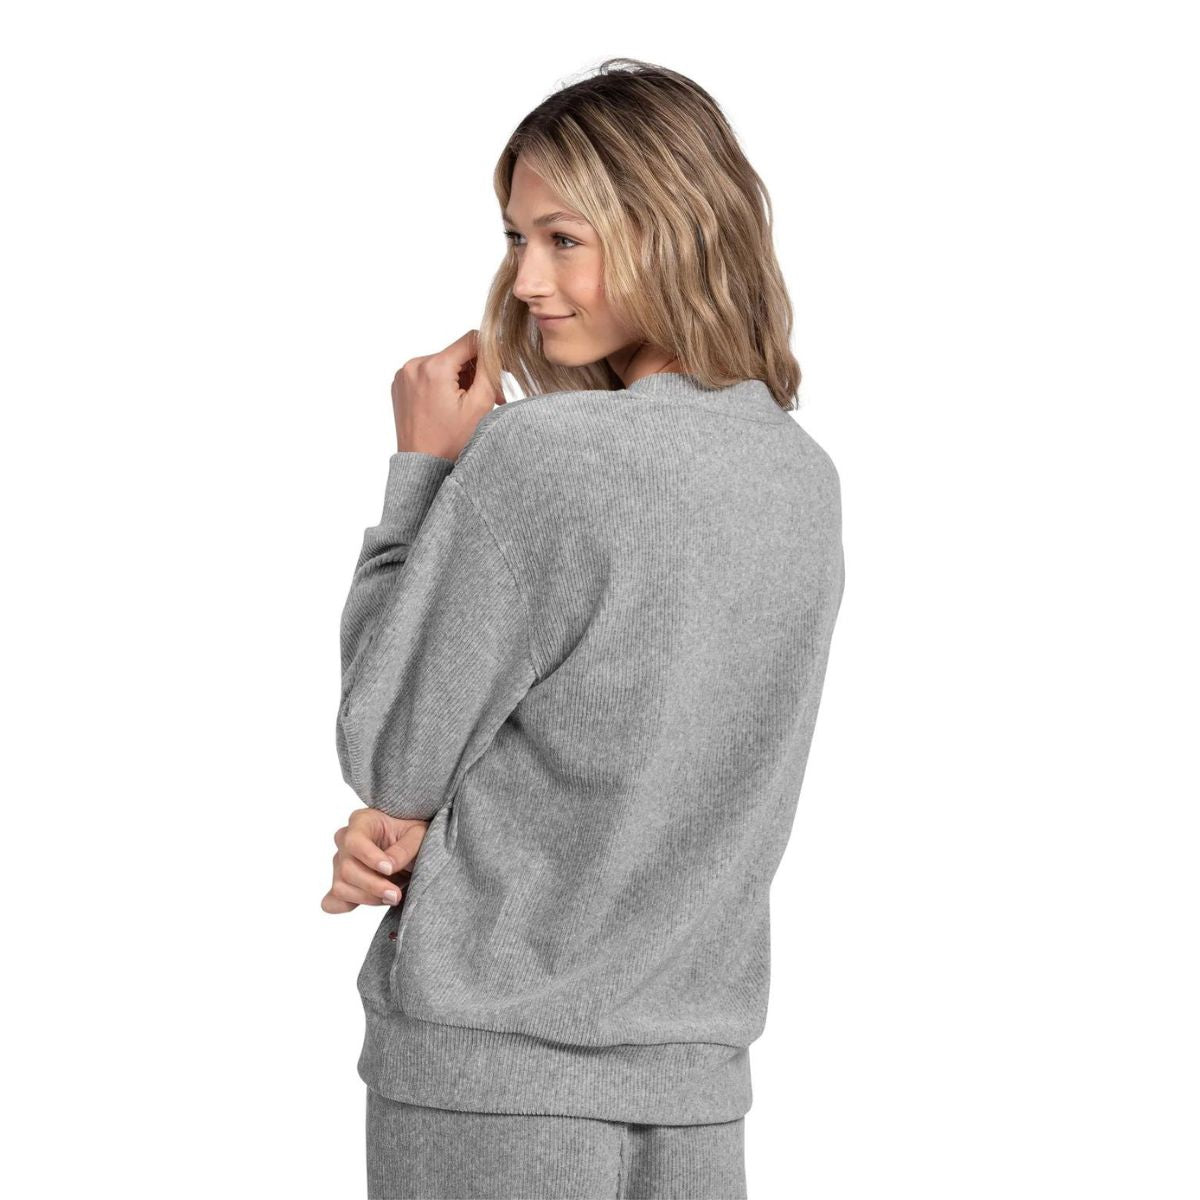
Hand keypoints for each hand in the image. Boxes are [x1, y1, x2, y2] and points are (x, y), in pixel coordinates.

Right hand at [321, 807, 430, 913]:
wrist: (413, 844)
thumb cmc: (413, 833)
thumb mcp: (418, 834)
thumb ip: (404, 849)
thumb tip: (388, 868)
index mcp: (362, 821)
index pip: (354, 841)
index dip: (369, 857)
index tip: (389, 869)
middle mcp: (344, 840)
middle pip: (347, 869)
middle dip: (373, 886)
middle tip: (396, 894)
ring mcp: (339, 863)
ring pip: (341, 888)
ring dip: (368, 898)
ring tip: (393, 896)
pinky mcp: (341, 883)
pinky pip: (332, 902)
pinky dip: (348, 906)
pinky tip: (374, 901)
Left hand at [392, 329, 504, 460]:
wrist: (422, 467)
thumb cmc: (450, 442)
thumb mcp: (479, 405)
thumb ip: (489, 369)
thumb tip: (493, 347)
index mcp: (433, 367)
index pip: (470, 340)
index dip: (490, 351)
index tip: (501, 368)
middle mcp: (414, 365)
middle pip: (456, 354)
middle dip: (476, 372)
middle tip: (491, 396)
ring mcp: (404, 375)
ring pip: (443, 364)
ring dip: (460, 378)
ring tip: (469, 404)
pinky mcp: (400, 384)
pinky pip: (428, 374)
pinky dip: (442, 384)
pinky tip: (450, 404)